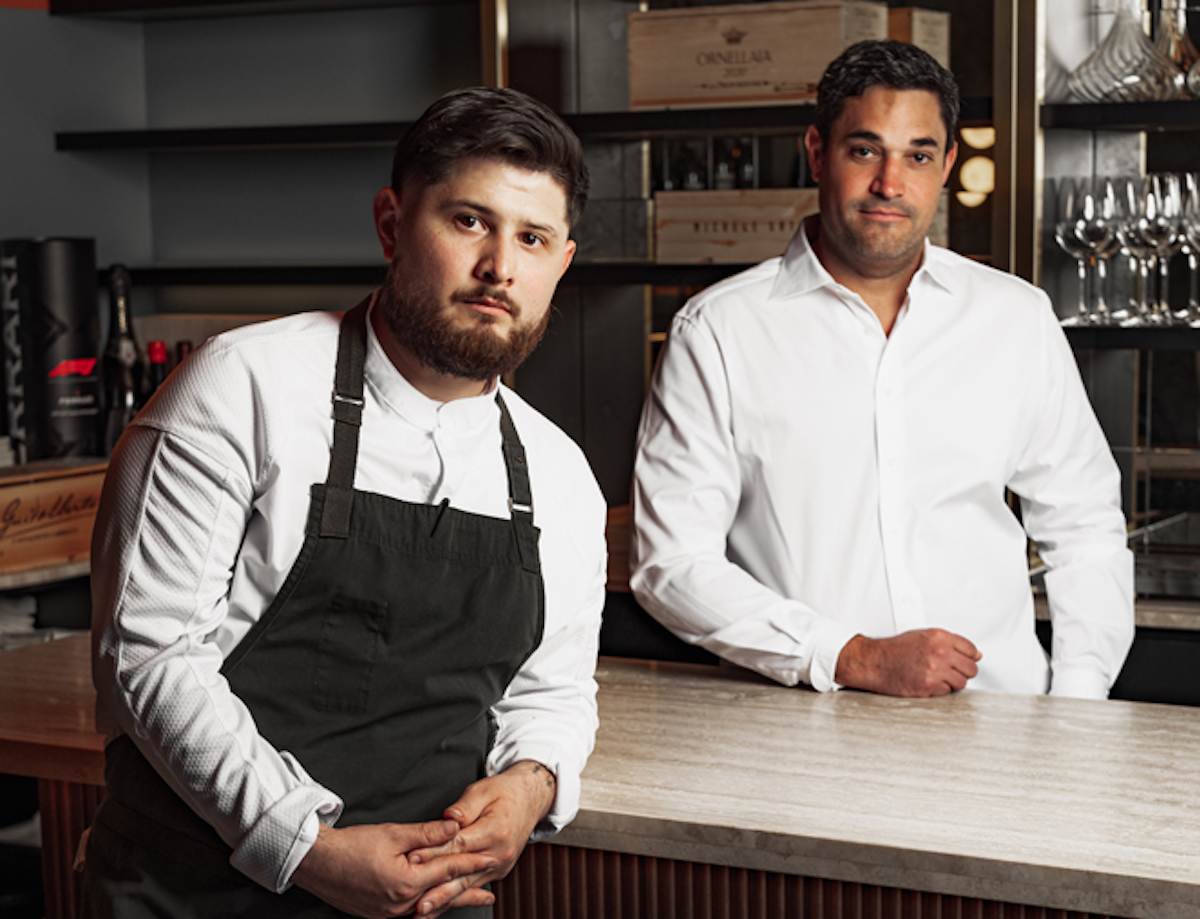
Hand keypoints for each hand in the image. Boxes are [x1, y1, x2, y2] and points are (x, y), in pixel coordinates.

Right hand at [291, 820, 496, 918]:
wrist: (316, 862)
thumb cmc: (351, 845)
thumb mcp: (393, 833)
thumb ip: (427, 833)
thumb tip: (454, 827)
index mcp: (405, 883)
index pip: (447, 871)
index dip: (471, 864)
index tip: (490, 860)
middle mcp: (399, 904)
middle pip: (441, 895)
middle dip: (468, 893)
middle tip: (490, 895)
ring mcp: (388, 913)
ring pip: (427, 904)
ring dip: (448, 900)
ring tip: (470, 899)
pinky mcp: (379, 914)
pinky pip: (410, 909)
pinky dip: (427, 903)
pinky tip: (435, 901)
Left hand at [408, 761, 556, 910]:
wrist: (530, 800)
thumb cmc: (504, 793)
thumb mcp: (483, 790)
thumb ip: (464, 807)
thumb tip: (448, 819)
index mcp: (495, 829)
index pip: (459, 844)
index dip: (434, 852)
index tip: (413, 858)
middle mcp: (499, 852)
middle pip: (462, 872)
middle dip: (436, 888)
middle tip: (415, 900)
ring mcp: (500, 865)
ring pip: (467, 886)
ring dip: (443, 900)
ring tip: (423, 911)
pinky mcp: (498, 872)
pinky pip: (473, 887)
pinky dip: (455, 898)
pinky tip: (439, 907)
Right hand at [834, 629, 980, 696]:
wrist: (874, 661)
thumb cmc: (895, 649)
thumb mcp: (923, 636)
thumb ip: (950, 642)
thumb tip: (975, 654)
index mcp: (939, 637)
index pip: (971, 649)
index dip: (969, 657)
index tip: (964, 661)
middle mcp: (939, 652)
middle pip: (971, 668)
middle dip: (963, 672)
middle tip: (951, 672)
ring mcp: (934, 670)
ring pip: (961, 683)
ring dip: (952, 683)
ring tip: (937, 678)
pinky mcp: (928, 686)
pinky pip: (947, 692)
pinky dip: (939, 690)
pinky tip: (928, 682)